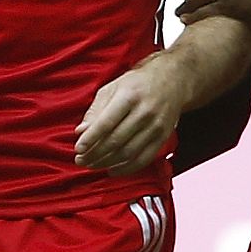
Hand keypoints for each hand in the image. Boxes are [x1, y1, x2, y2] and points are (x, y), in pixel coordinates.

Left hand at [74, 52, 191, 175]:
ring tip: (91, 165)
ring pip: (128, 153)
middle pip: (116, 140)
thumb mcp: (112, 88)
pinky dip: (126, 169)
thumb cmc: (137, 84)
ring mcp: (156, 126)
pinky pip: (144, 159)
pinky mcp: (163, 138)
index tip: (78, 148)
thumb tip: (81, 132)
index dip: (91, 138)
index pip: (107, 122)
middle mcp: (145, 112)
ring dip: (107, 163)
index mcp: (129, 96)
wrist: (172, 81)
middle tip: (80, 160)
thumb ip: (95, 110)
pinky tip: (112, 170)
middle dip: (95, 154)